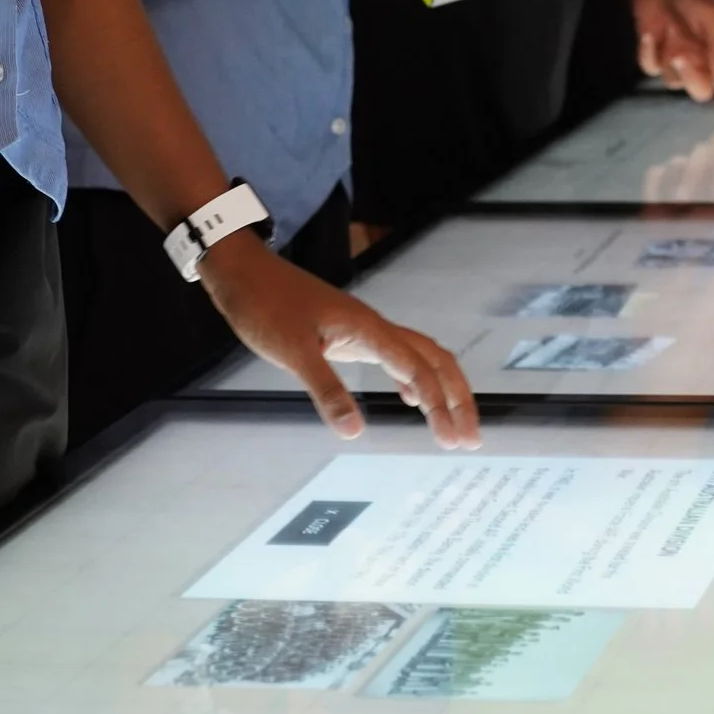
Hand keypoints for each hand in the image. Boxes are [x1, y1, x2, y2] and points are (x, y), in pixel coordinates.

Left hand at [198, 234, 479, 446]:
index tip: (451, 441)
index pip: (419, 370)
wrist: (243, 272)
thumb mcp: (292, 352)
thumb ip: (325, 390)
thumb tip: (355, 432)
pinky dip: (416, 380)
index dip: (439, 407)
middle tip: (470, 439)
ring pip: (423, 357)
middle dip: (459, 400)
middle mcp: (377, 328)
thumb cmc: (264, 306)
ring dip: (443, 391)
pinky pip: (399, 356)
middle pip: (437, 361)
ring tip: (454, 426)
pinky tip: (412, 400)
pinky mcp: (353, 334)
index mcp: (369, 330)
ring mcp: (367, 330)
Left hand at [632, 0, 713, 113]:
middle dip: (692, 77)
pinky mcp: (653, 53)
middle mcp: (702, 60)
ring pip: (674, 82)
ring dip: (671, 60)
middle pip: (702, 91)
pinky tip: (649, 33)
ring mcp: (677, 59)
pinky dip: (649, 51)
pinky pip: (650, 66)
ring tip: (670, 30)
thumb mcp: (709, 18)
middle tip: (684, 55)